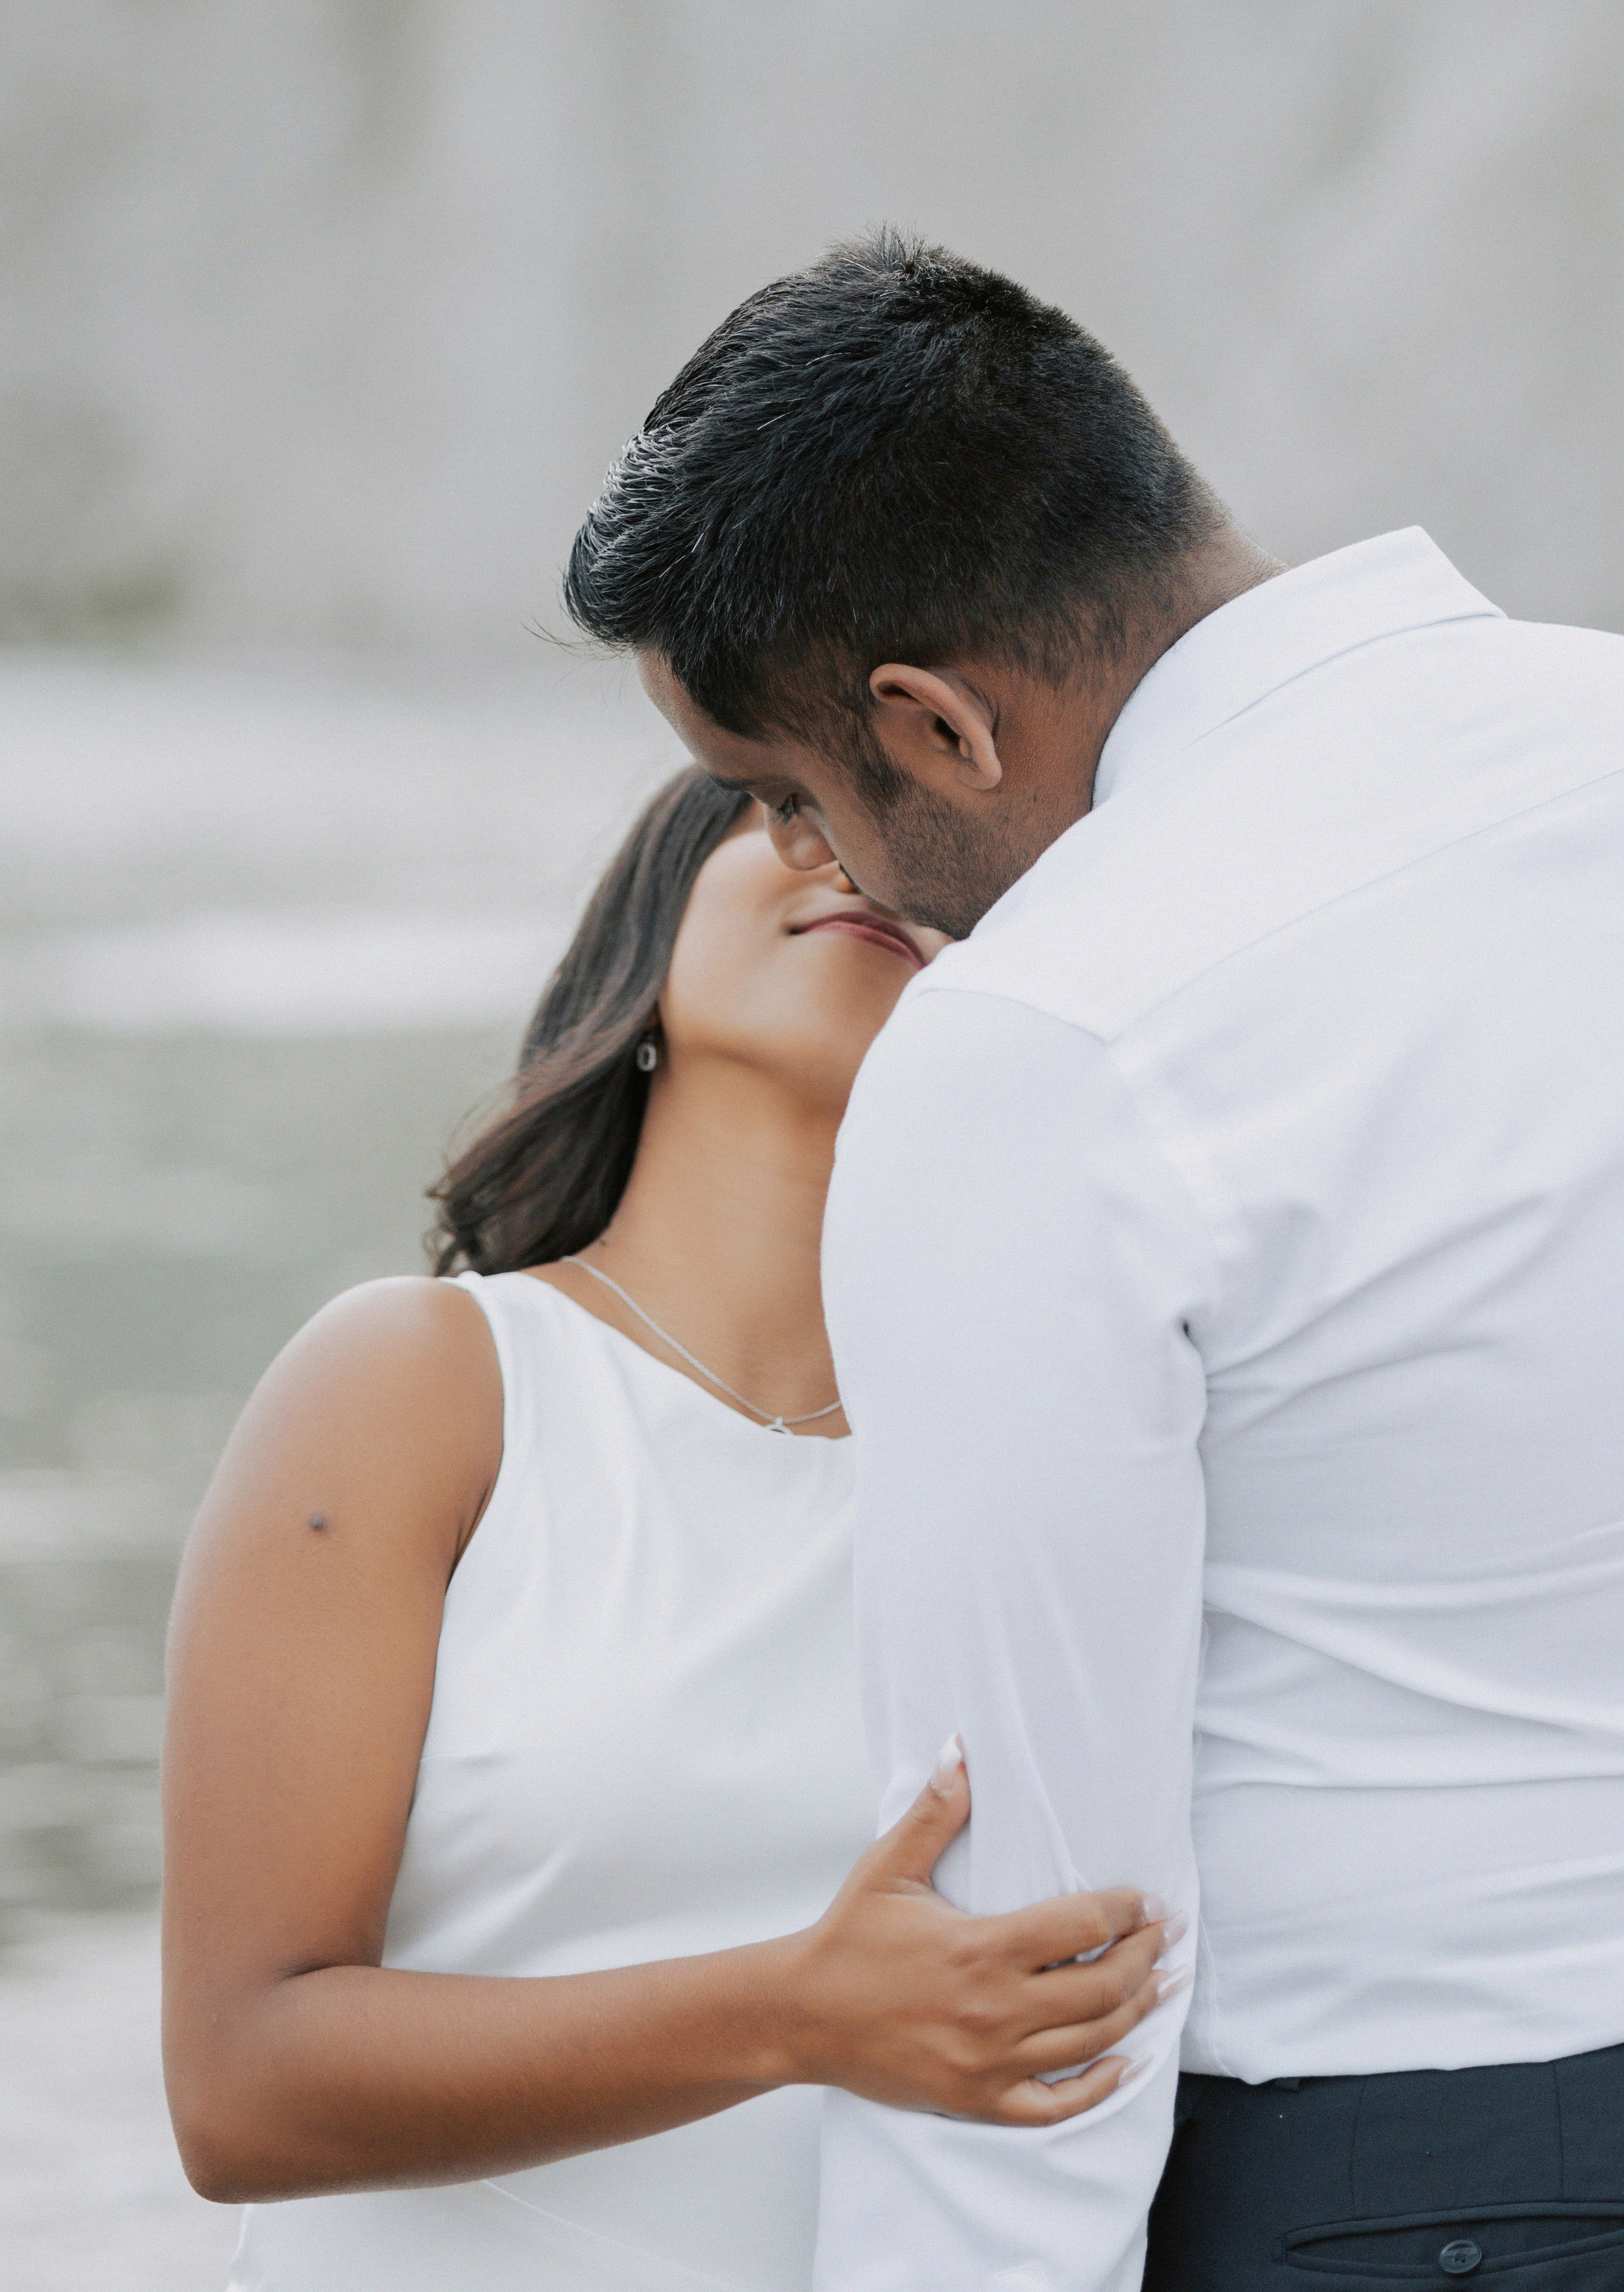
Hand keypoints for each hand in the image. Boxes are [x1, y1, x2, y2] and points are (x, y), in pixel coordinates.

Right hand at [780, 1738, 1182, 2125]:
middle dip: (1146, 1958)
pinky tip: (1121, 2063)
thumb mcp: (889, 1867)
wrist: (801, 2014)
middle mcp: (995, 2009)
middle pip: (1102, 1988)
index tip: (1148, 1899)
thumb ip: (935, 1811)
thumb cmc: (848, 1937)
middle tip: (1166, 1936)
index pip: (1081, 1926)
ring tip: (1161, 1986)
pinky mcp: (978, 2100)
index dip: (1126, 1910)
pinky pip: (1056, 2105)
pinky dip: (1097, 2087)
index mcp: (982, 1948)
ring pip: (1090, 2044)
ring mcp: (990, 2061)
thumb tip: (960, 1750)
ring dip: (1137, 2013)